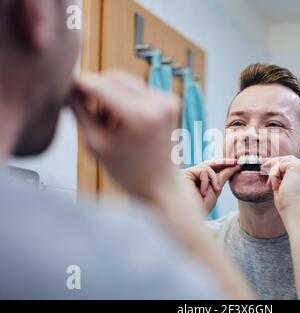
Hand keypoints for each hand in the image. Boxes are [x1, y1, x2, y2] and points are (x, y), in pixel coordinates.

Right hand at [70, 70, 180, 199]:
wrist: (160, 184)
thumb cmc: (128, 171)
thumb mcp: (96, 144)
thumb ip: (81, 112)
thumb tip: (70, 87)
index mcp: (141, 117)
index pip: (102, 87)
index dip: (81, 83)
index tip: (66, 81)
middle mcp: (159, 104)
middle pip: (115, 77)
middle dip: (96, 88)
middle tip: (82, 104)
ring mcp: (168, 101)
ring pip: (126, 82)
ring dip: (110, 94)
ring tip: (107, 123)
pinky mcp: (171, 101)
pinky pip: (138, 89)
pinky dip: (125, 99)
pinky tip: (122, 121)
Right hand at [183, 160, 240, 213]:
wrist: (191, 218)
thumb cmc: (201, 207)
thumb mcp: (216, 190)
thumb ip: (222, 177)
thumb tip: (233, 167)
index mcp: (197, 180)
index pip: (211, 169)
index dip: (223, 165)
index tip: (237, 165)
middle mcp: (191, 176)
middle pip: (208, 164)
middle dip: (223, 163)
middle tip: (236, 163)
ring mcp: (187, 174)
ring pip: (207, 166)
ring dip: (214, 179)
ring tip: (216, 191)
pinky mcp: (184, 174)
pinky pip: (202, 170)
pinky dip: (206, 181)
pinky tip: (202, 192)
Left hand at [261, 156, 299, 215]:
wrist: (294, 211)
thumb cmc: (289, 203)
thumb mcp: (287, 185)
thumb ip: (284, 175)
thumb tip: (271, 164)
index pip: (294, 164)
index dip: (280, 165)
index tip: (268, 166)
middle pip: (289, 159)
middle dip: (274, 163)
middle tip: (263, 167)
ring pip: (282, 162)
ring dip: (274, 173)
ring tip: (273, 186)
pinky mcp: (297, 167)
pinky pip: (279, 166)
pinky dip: (274, 176)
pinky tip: (276, 187)